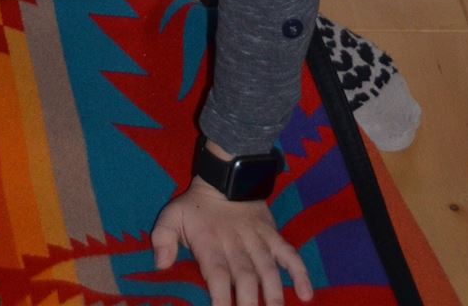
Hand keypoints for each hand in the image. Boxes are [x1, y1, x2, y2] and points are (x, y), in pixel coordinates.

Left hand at [151, 179, 311, 305]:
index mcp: (210, 243)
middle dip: (249, 304)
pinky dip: (300, 272)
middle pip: (245, 278)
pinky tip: (307, 294)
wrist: (225, 175)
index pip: (216, 274)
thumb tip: (161, 265)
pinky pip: (289, 253)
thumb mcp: (171, 216)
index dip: (221, 297)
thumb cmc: (196, 206)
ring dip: (274, 295)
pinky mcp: (272, 234)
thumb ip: (162, 239)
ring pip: (268, 270)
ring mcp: (257, 240)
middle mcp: (235, 244)